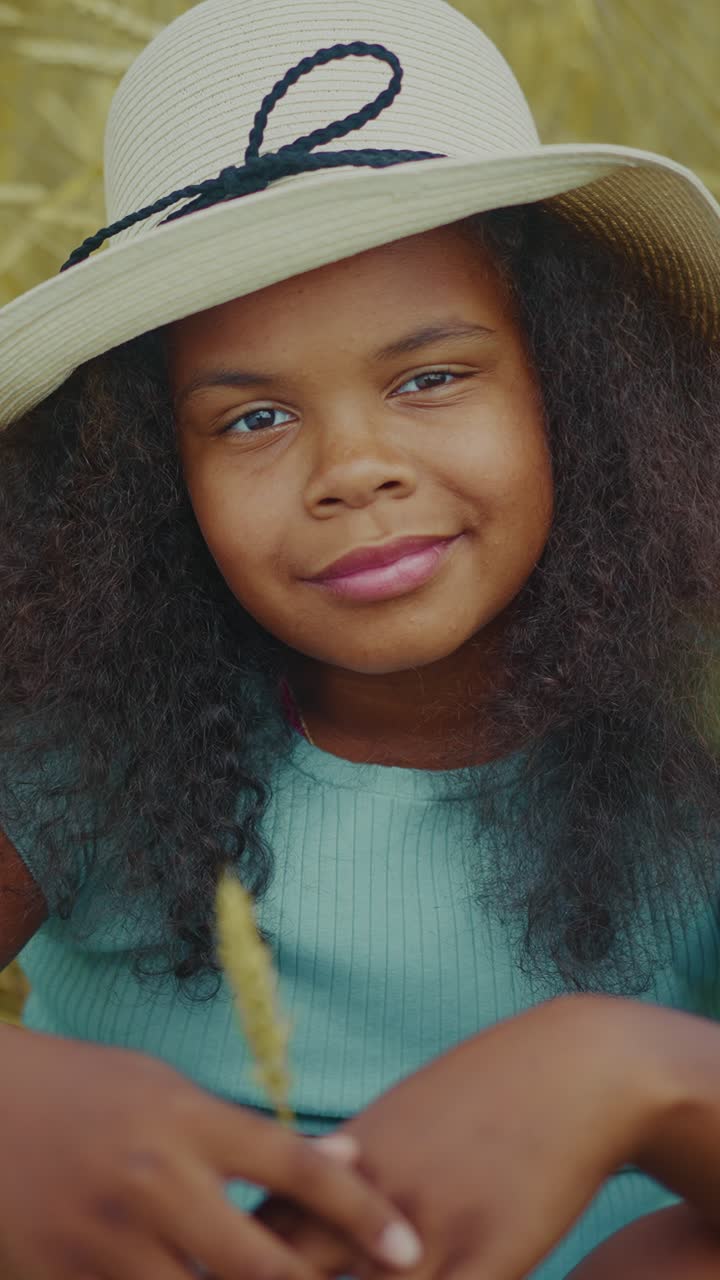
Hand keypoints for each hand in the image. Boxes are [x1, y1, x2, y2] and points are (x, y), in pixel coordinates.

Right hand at [0, 1024, 421, 1279]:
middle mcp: (154, 1182)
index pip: (295, 1166)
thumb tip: (341, 1158)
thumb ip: (246, 1130)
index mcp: (185, 1119)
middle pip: (262, 1263)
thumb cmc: (85, 1088)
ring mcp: (105, 1241)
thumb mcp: (167, 1087)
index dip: (361, 1211)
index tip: (408, 1248)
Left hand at [255, 995, 669, 1278]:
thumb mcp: (404, 1113)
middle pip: (285, 1268)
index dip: (234, 1262)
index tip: (221, 1272)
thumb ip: (352, 1158)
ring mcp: (428, 1231)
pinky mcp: (489, 1259)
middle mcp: (372, 1195)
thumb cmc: (487, 1090)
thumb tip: (310, 1176)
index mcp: (346, 1159)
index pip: (261, 1228)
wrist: (575, 1069)